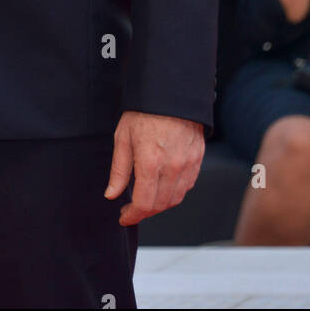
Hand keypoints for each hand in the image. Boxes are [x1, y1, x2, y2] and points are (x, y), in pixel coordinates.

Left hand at [105, 111, 204, 225]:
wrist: (170, 93)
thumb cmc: (144, 112)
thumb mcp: (123, 138)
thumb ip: (119, 170)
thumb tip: (112, 194)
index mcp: (150, 162)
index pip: (144, 203)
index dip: (133, 215)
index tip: (124, 217)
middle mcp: (172, 167)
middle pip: (160, 205)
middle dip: (145, 211)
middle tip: (132, 209)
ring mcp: (188, 164)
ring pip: (176, 198)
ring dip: (160, 204)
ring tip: (147, 199)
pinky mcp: (198, 159)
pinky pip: (188, 185)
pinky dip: (175, 192)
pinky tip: (164, 186)